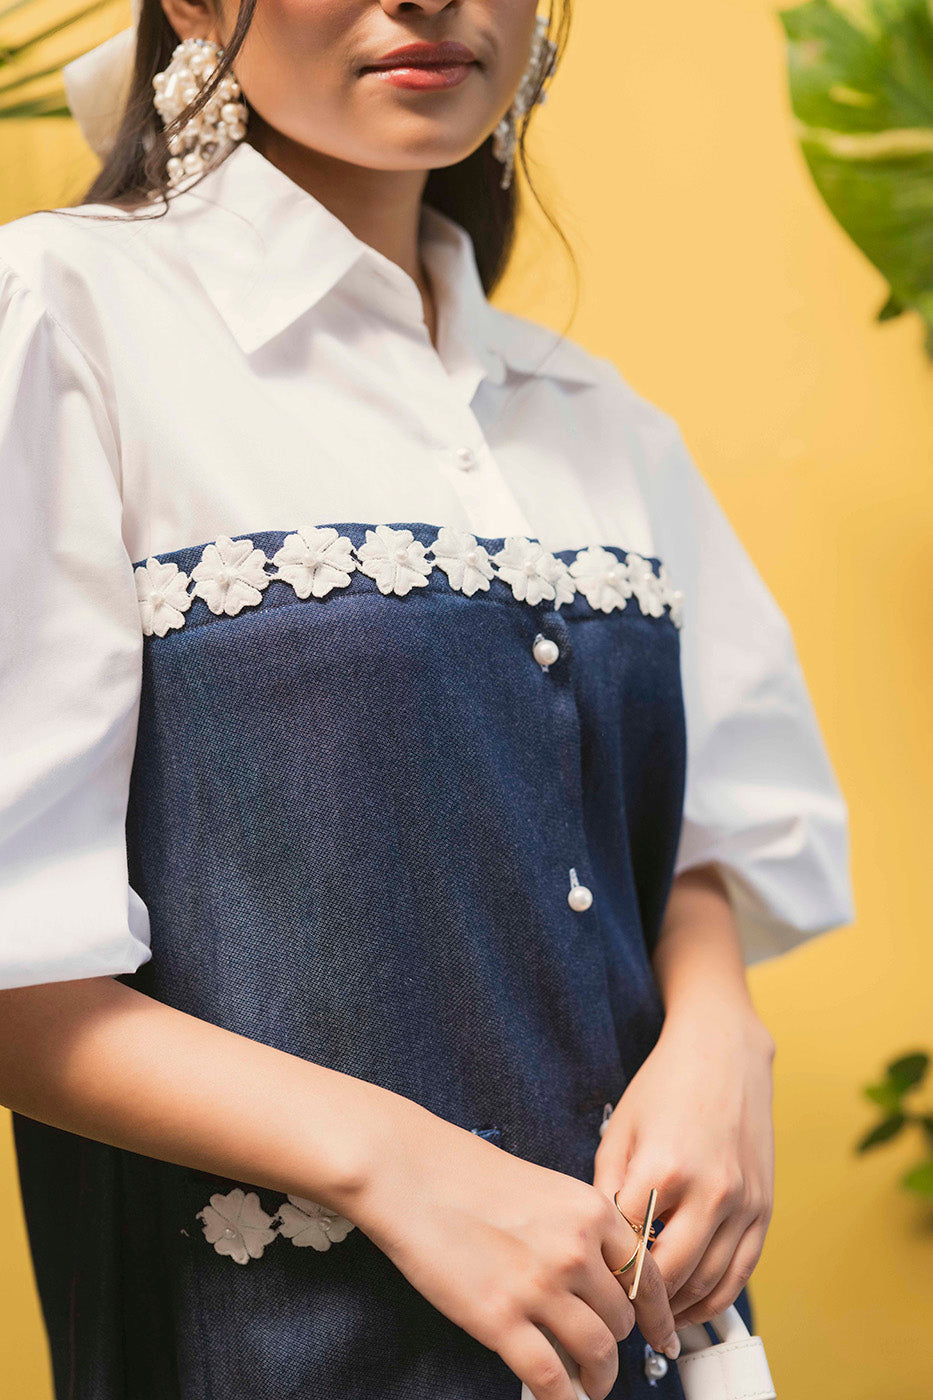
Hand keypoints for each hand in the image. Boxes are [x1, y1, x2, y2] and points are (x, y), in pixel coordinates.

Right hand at [344, 1094, 680, 1399]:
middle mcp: (575, 1249)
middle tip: (607, 1355)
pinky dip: (563, 1399)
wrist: (410, 1172)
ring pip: (597, 1352)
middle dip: (618, 1343)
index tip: (661, 1335)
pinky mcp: (500, 1319)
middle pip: (623, 1318)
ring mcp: (540, 1286)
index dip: (659, 1314)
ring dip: (599, 1378)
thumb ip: (578, 1228)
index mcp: (591, 1210)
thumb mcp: (544, 1187)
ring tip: (590, 1386)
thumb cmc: (465, 1173)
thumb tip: (599, 1276)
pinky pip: (550, 1379)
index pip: (648, 1275)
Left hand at [592, 1010, 774, 1327]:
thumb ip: (606, 1187)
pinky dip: (713, 1299)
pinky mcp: (764, 1208)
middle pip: (668, 1276)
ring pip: (707, 1284)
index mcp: (664, 1167)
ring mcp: (743, 1202)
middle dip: (638, 1301)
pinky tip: (688, 1306)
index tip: (589, 1282)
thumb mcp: (620, 1128)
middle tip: (616, 1314)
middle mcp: (710, 1190)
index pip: (626, 1245)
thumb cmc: (665, 1084)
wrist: (724, 1051)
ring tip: (649, 1318)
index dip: (605, 1269)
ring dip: (676, 1309)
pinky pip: (741, 1272)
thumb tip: (598, 1242)